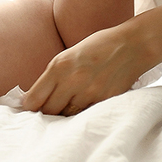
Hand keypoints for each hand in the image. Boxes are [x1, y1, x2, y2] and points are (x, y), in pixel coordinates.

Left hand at [21, 23, 151, 115]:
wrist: (132, 45)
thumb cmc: (98, 46)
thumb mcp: (68, 54)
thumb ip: (53, 75)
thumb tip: (36, 98)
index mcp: (59, 66)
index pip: (34, 99)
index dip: (29, 107)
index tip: (29, 108)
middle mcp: (72, 81)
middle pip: (49, 111)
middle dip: (46, 112)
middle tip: (47, 110)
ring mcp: (89, 93)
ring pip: (66, 116)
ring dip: (63, 114)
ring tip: (66, 106)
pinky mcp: (104, 101)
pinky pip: (84, 115)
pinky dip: (80, 113)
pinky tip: (82, 105)